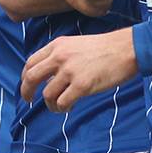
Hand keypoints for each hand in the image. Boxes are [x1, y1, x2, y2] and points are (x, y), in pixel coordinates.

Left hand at [20, 28, 136, 110]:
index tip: (27, 86)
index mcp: (57, 45)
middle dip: (27, 92)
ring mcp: (70, 71)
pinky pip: (62, 102)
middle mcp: (60, 57)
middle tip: (29, 100)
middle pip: (31, 77)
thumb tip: (48, 77)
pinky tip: (69, 107)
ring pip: (47, 94)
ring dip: (50, 104)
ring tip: (59, 106)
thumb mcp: (76, 44)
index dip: (25, 77)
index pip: (31, 62)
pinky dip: (62, 108)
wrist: (126, 49)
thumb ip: (60, 56)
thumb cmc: (105, 48)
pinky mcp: (82, 85)